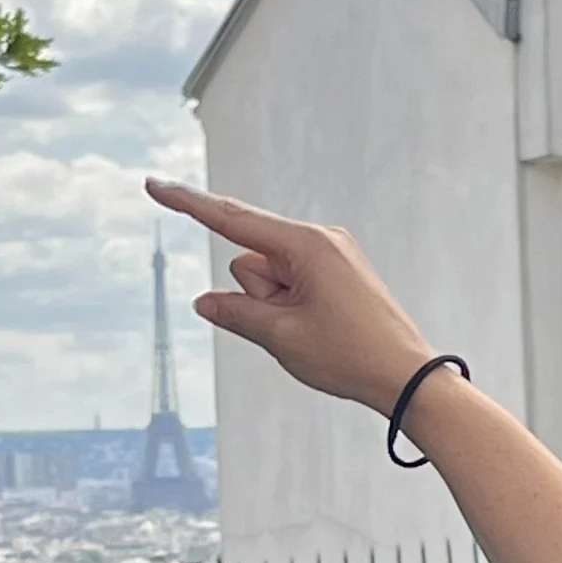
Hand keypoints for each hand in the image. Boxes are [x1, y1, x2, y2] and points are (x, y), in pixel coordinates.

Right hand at [145, 180, 440, 414]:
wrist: (407, 377)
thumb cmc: (350, 355)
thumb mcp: (281, 337)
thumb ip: (235, 313)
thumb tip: (206, 301)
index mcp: (307, 245)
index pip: (232, 220)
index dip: (187, 204)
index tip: (154, 185)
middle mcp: (320, 239)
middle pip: (250, 259)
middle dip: (255, 294)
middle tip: (295, 327)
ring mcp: (330, 254)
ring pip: (269, 276)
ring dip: (274, 305)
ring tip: (314, 330)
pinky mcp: (336, 271)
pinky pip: (290, 283)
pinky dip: (289, 306)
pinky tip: (320, 329)